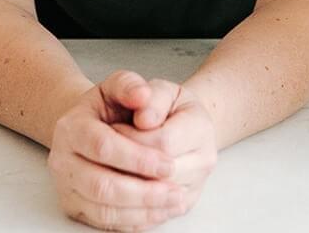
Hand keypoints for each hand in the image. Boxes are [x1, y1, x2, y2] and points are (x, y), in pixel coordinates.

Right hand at [47, 70, 186, 231]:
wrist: (92, 124)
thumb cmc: (110, 105)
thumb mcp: (120, 84)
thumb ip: (131, 85)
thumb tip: (143, 95)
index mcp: (72, 127)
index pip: (104, 147)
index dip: (137, 158)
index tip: (168, 163)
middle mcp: (63, 160)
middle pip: (101, 185)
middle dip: (142, 191)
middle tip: (175, 191)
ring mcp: (66, 187)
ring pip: (103, 210)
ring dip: (141, 210)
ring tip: (173, 202)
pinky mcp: (75, 207)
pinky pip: (104, 223)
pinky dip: (134, 221)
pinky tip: (159, 212)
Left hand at [113, 79, 217, 221]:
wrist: (178, 124)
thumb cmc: (163, 106)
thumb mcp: (156, 89)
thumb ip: (148, 95)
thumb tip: (143, 117)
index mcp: (200, 126)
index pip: (163, 142)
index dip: (131, 139)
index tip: (113, 128)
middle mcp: (205, 159)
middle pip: (159, 176)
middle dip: (124, 166)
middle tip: (103, 152)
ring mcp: (196, 185)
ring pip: (153, 202)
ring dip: (122, 190)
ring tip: (107, 169)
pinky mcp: (183, 206)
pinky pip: (151, 219)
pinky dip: (126, 213)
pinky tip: (111, 194)